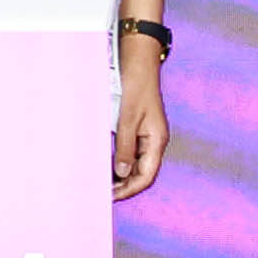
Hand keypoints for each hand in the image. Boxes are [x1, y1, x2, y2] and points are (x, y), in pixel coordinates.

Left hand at [111, 37, 171, 199]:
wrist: (138, 60)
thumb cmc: (135, 85)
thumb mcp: (126, 118)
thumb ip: (124, 146)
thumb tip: (121, 173)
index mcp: (157, 140)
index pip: (146, 175)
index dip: (129, 189)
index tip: (110, 197)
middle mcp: (154, 140)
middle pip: (141, 172)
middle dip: (123, 185)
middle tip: (101, 194)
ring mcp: (146, 134)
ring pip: (135, 163)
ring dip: (119, 174)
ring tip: (100, 183)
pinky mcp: (137, 127)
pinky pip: (129, 150)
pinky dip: (117, 160)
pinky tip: (103, 164)